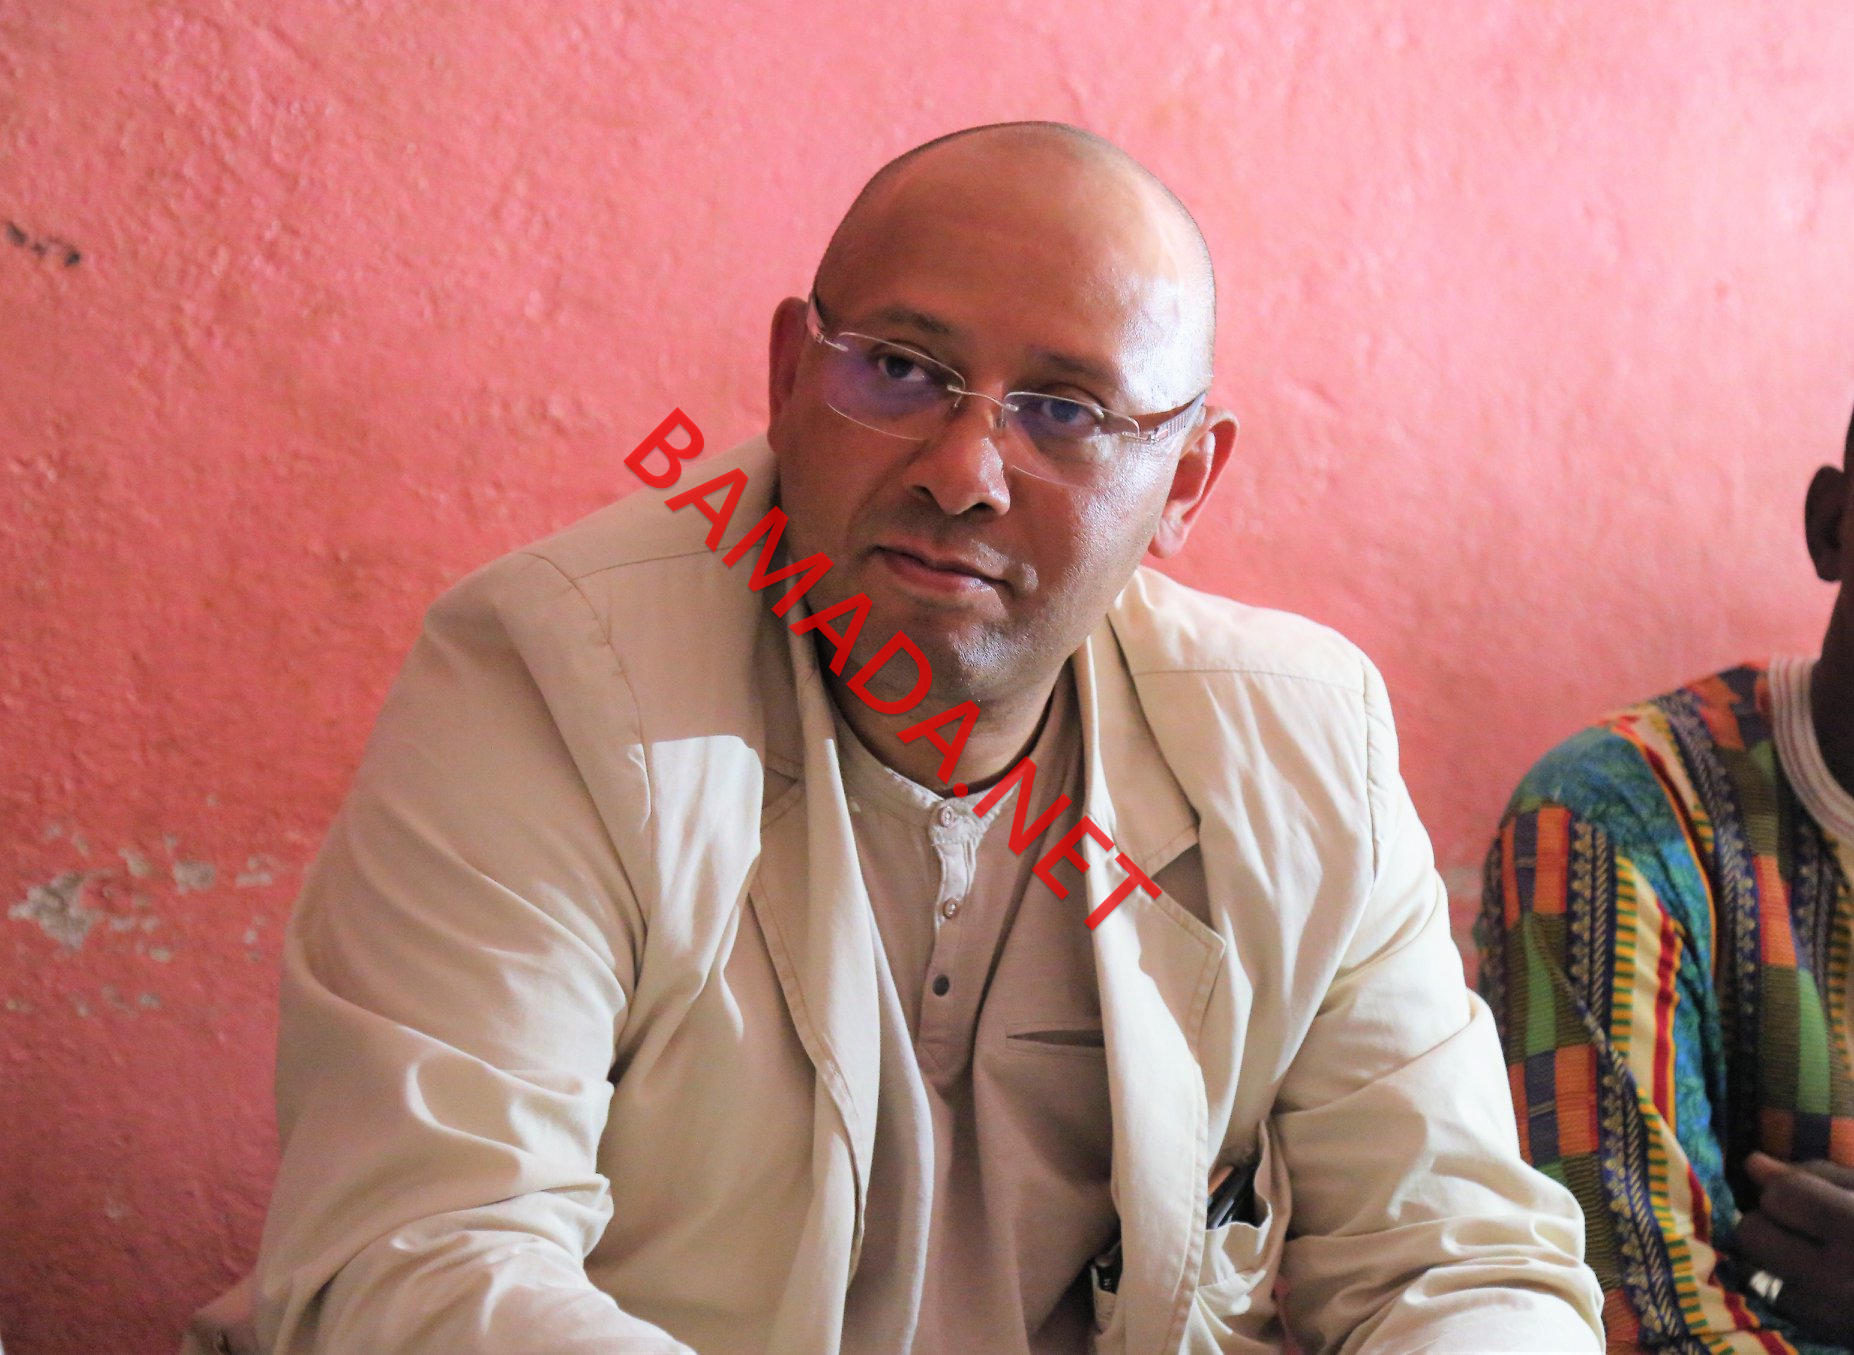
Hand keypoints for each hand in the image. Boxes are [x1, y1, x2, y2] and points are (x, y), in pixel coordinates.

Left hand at [1734, 1152, 1853, 1345]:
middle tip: (1808, 1224)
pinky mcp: (1830, 1337)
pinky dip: (1789, 1285)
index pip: (1781, 1196)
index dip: (1790, 1189)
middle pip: (1753, 1233)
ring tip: (1813, 1252)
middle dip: (1771, 1220)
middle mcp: (1840, 1277)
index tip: (1813, 1195)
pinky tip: (1820, 1280)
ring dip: (1772, 1255)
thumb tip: (1754, 1163)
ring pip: (1756, 1270)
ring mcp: (1833, 1316)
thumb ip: (1820, 1175)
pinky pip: (1777, 1301)